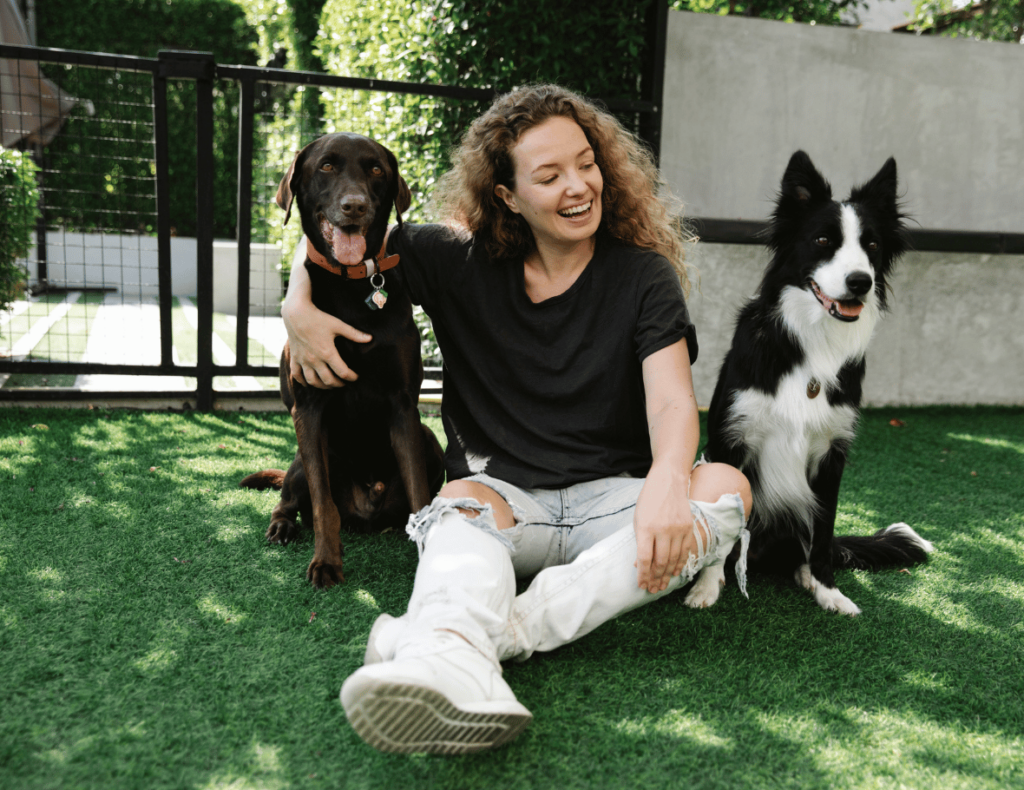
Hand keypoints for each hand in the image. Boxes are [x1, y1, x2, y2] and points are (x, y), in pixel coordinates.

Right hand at [281, 261, 370, 387]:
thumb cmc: (318, 318)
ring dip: (322, 386)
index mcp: (327, 353)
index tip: (356, 377)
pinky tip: (308, 383)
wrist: (296, 313)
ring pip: (313, 381)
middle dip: (338, 384)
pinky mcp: (294, 357)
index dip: (351, 377)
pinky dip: (302, 382)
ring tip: (329, 384)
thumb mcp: (338, 325)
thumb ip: (354, 333)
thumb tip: (370, 338)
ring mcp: (303, 360)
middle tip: (344, 383)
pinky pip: (297, 375)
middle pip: (328, 380)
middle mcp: (314, 360)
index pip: (342, 372)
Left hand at [633, 465, 699, 592]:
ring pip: (674, 559)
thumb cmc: (648, 501)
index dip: (643, 575)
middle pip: (660, 562)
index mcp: (646, 528)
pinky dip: (680, 564)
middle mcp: (663, 530)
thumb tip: (640, 565)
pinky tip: (675, 573)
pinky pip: (685, 551)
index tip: (642, 585)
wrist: (668, 482)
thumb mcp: (638, 519)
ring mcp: (678, 529)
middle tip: (653, 589)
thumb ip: (640, 542)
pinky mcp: (688, 528)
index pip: (645, 558)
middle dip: (656, 579)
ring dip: (667, 575)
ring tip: (662, 586)